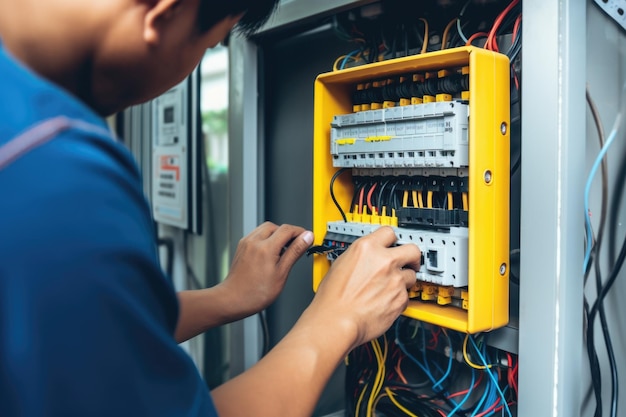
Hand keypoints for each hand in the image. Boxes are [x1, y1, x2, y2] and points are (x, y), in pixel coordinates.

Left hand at [219, 222, 313, 316]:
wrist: (232, 300)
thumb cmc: (255, 293)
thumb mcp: (282, 273)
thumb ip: (295, 252)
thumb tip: (306, 238)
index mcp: (266, 247)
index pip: (288, 229)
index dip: (301, 232)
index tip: (307, 238)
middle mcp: (254, 242)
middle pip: (277, 226)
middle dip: (289, 233)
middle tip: (297, 244)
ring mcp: (246, 243)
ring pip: (266, 228)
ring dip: (277, 234)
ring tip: (284, 250)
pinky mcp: (242, 247)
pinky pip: (257, 235)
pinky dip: (267, 238)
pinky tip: (271, 252)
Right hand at [307, 226, 420, 349]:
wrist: (336, 321)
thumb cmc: (332, 299)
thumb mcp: (340, 265)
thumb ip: (359, 257)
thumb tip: (366, 257)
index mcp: (366, 248)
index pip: (389, 232)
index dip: (392, 239)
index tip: (394, 244)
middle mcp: (384, 261)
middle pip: (412, 250)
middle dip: (412, 256)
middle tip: (408, 262)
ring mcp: (395, 280)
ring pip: (412, 275)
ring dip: (404, 280)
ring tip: (389, 288)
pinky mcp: (401, 299)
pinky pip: (407, 296)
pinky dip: (398, 299)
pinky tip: (385, 302)